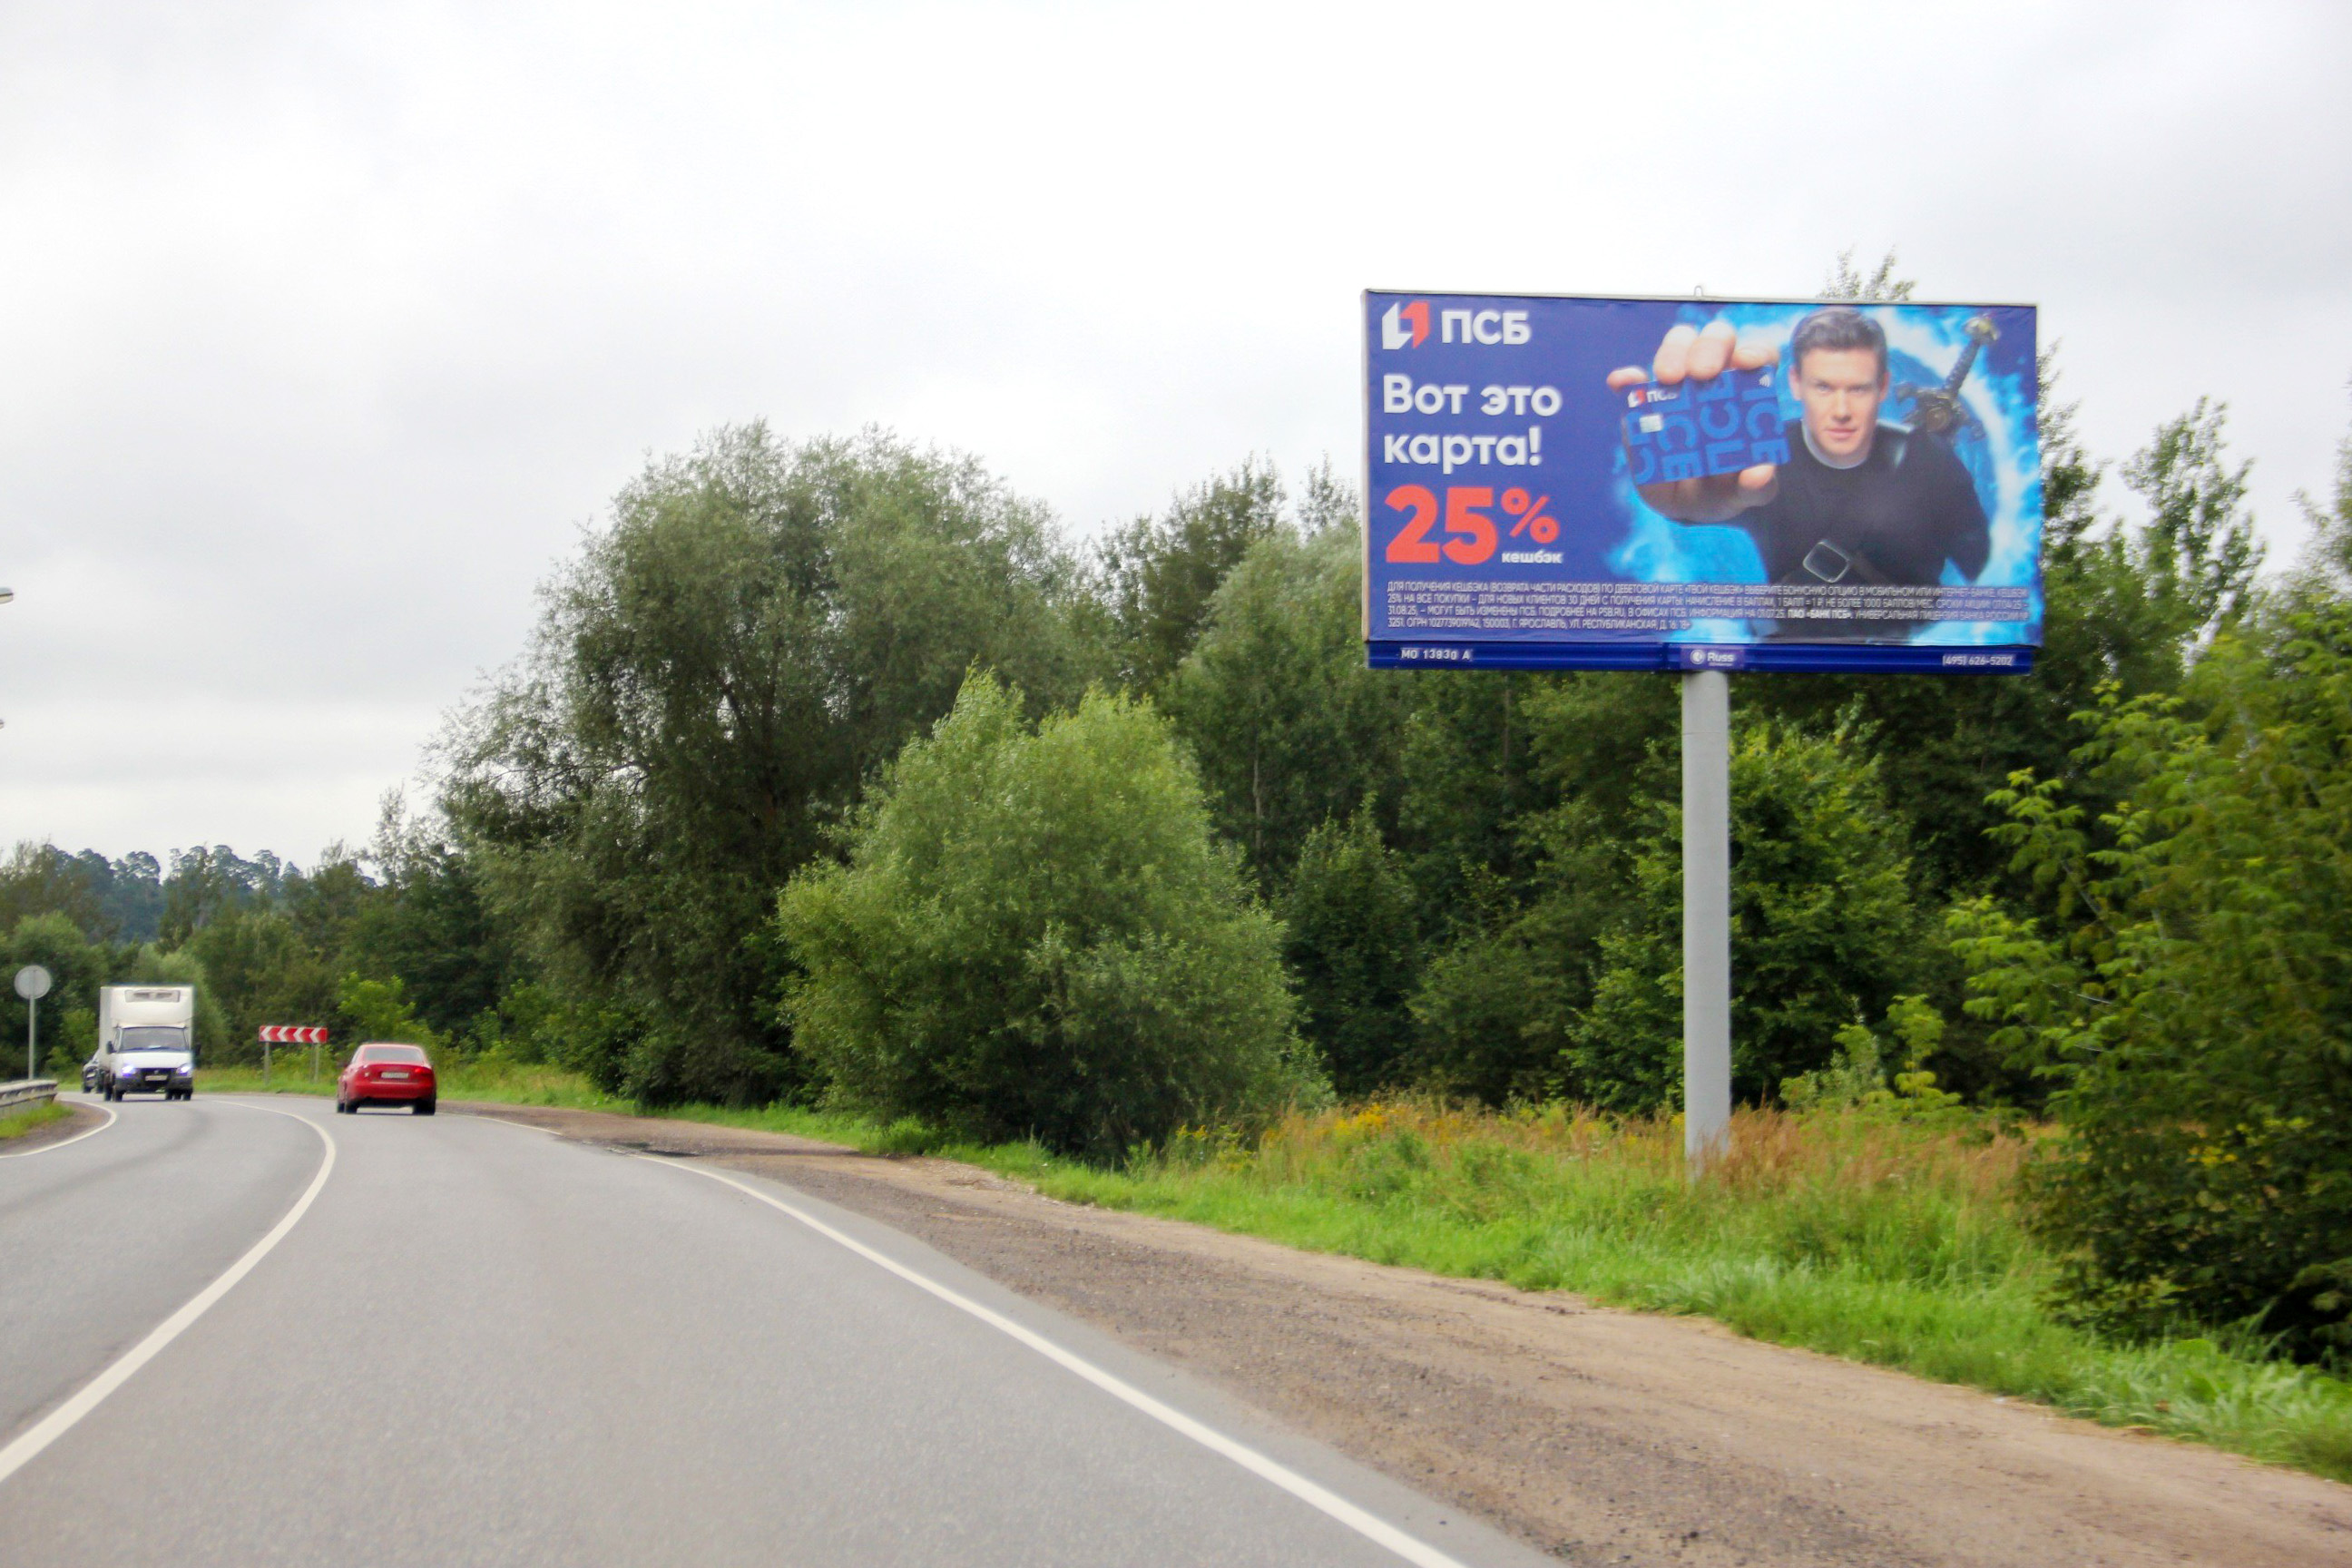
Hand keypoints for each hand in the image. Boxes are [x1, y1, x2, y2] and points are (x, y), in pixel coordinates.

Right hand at [1606, 319, 1781, 522]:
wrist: (1690, 503)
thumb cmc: (1725, 487)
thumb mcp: (1745, 493)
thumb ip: (1758, 486)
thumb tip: (1758, 473)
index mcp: (1748, 394)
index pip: (1758, 357)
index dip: (1754, 352)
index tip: (1745, 363)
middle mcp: (1716, 379)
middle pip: (1718, 340)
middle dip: (1709, 347)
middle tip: (1700, 373)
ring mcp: (1678, 387)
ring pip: (1679, 345)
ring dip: (1673, 353)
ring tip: (1666, 379)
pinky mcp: (1644, 402)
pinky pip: (1633, 381)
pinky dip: (1627, 378)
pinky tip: (1621, 382)